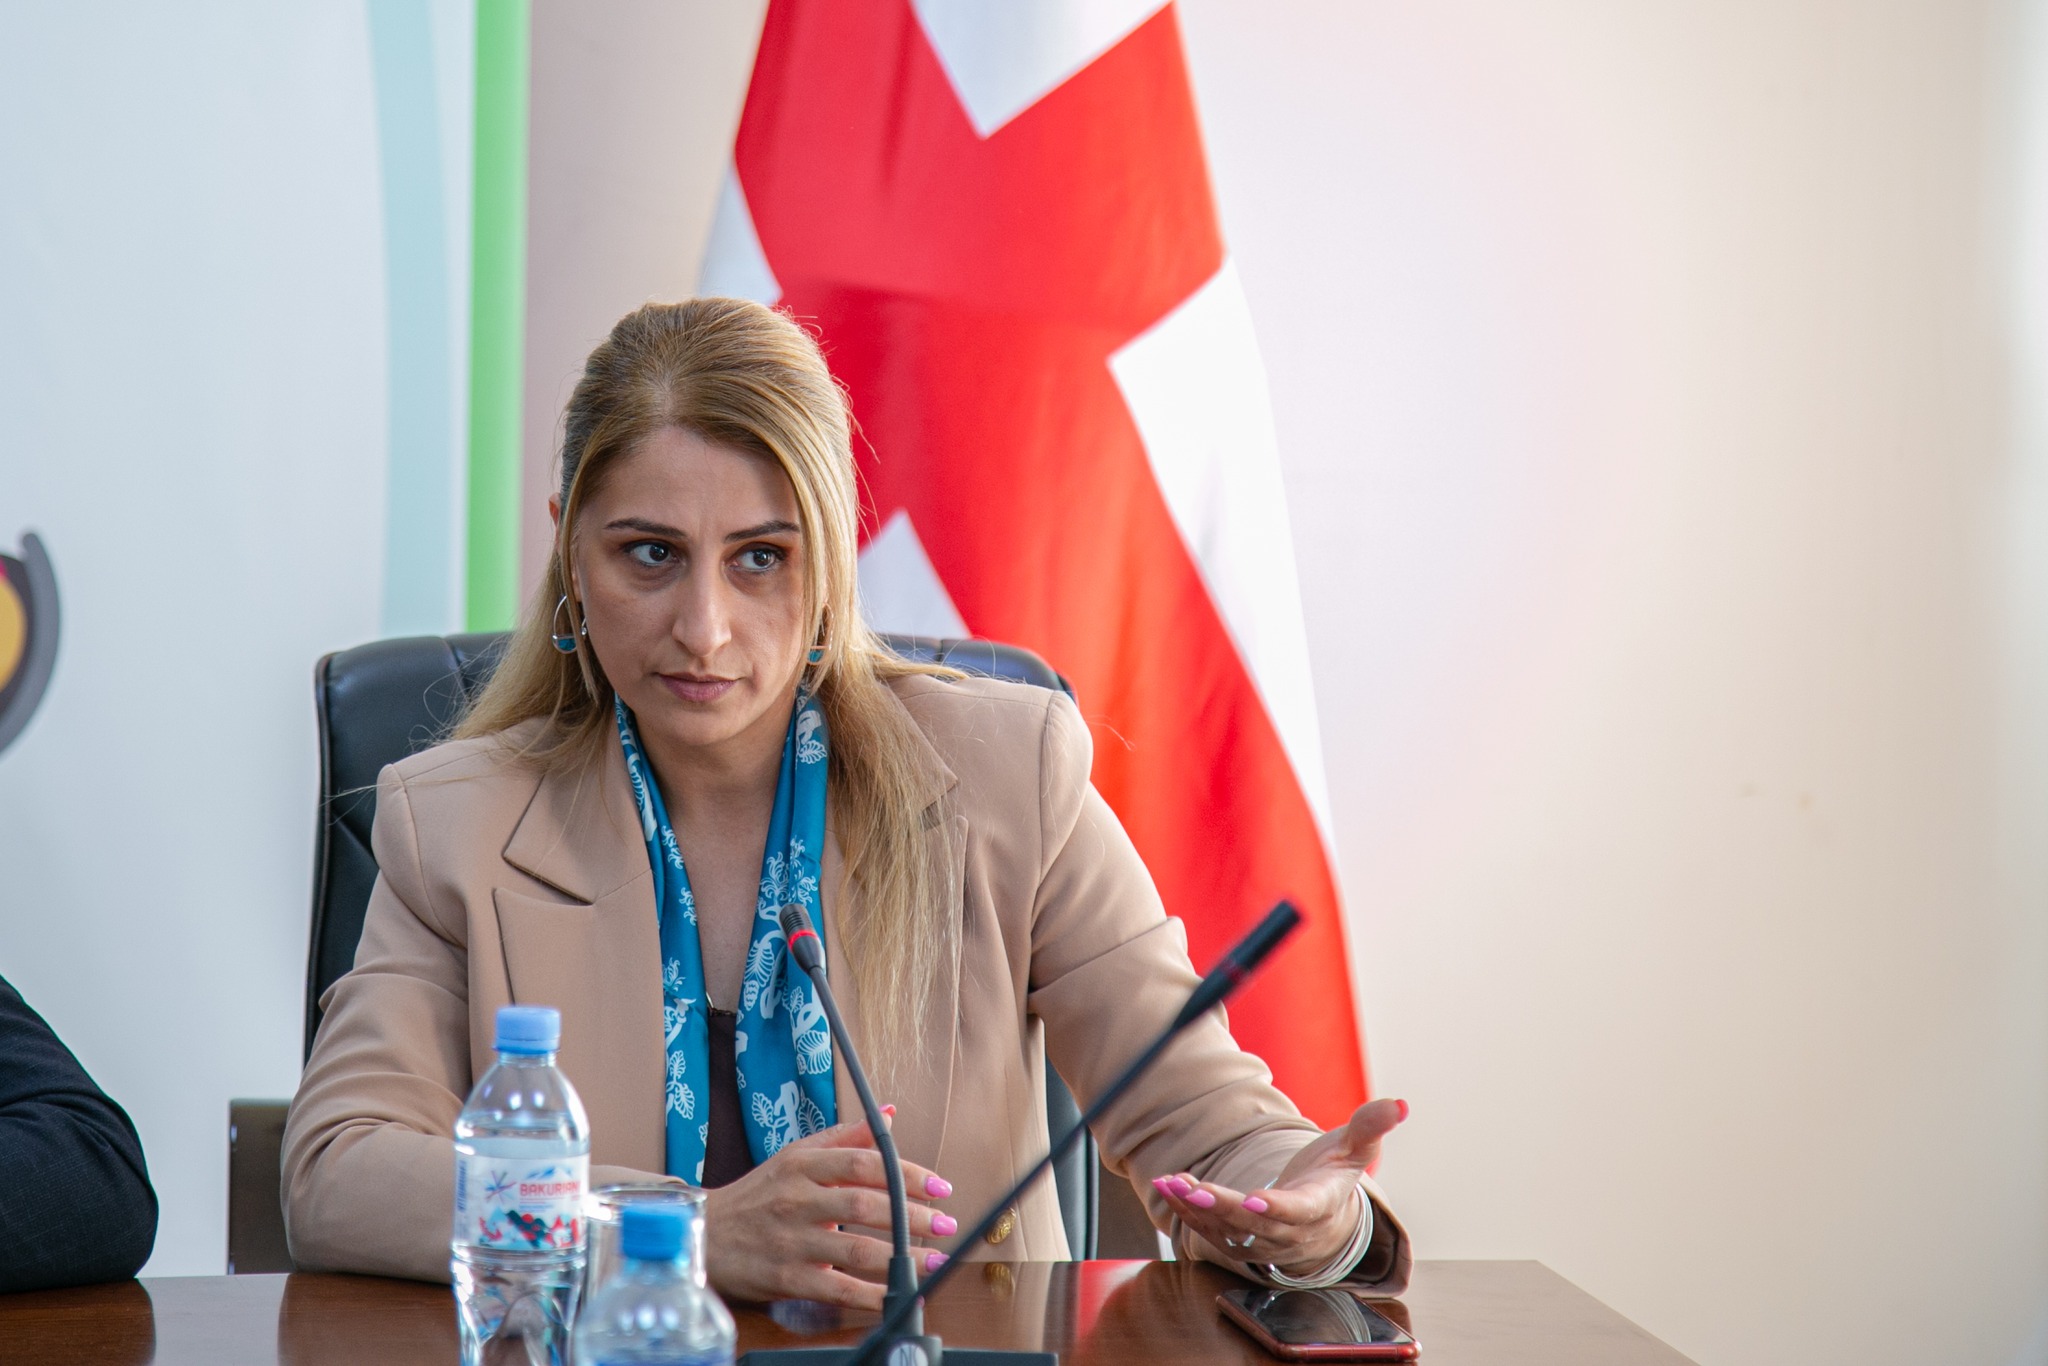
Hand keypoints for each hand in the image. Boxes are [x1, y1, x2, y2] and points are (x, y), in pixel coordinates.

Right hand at [700, 1107, 957, 1309]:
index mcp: (803, 1165)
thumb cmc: (758, 1194)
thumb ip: (845, 1137)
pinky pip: (836, 1288)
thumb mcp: (796, 1156)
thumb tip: (890, 1114)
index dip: (907, 1174)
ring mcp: (790, 1241)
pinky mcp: (786, 1278)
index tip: (940, 1186)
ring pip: (856, 1250)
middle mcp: (797, 1200)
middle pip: (864, 1205)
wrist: (705, 1235)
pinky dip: (870, 1294)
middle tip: (946, 1225)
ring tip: (934, 1260)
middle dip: (913, 1217)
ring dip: (903, 1258)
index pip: (864, 1163)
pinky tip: (896, 1294)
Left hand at [1150, 1097, 1406, 1276]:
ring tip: (1172, 1183)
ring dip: (1196, 1209)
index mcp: (1320, 1206)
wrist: (1321, 1218)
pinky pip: (1211, 1232)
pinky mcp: (1240, 1242)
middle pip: (1255, 1226)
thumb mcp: (1355, 1149)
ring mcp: (1263, 1242)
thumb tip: (1399, 1104)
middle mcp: (1290, 1231)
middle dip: (1223, 1208)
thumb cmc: (1333, 1175)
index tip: (1254, 1198)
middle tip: (1196, 1189)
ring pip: (1228, 1232)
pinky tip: (1168, 1186)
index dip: (1277, 1208)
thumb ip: (1371, 1126)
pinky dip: (1187, 1213)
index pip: (1299, 1212)